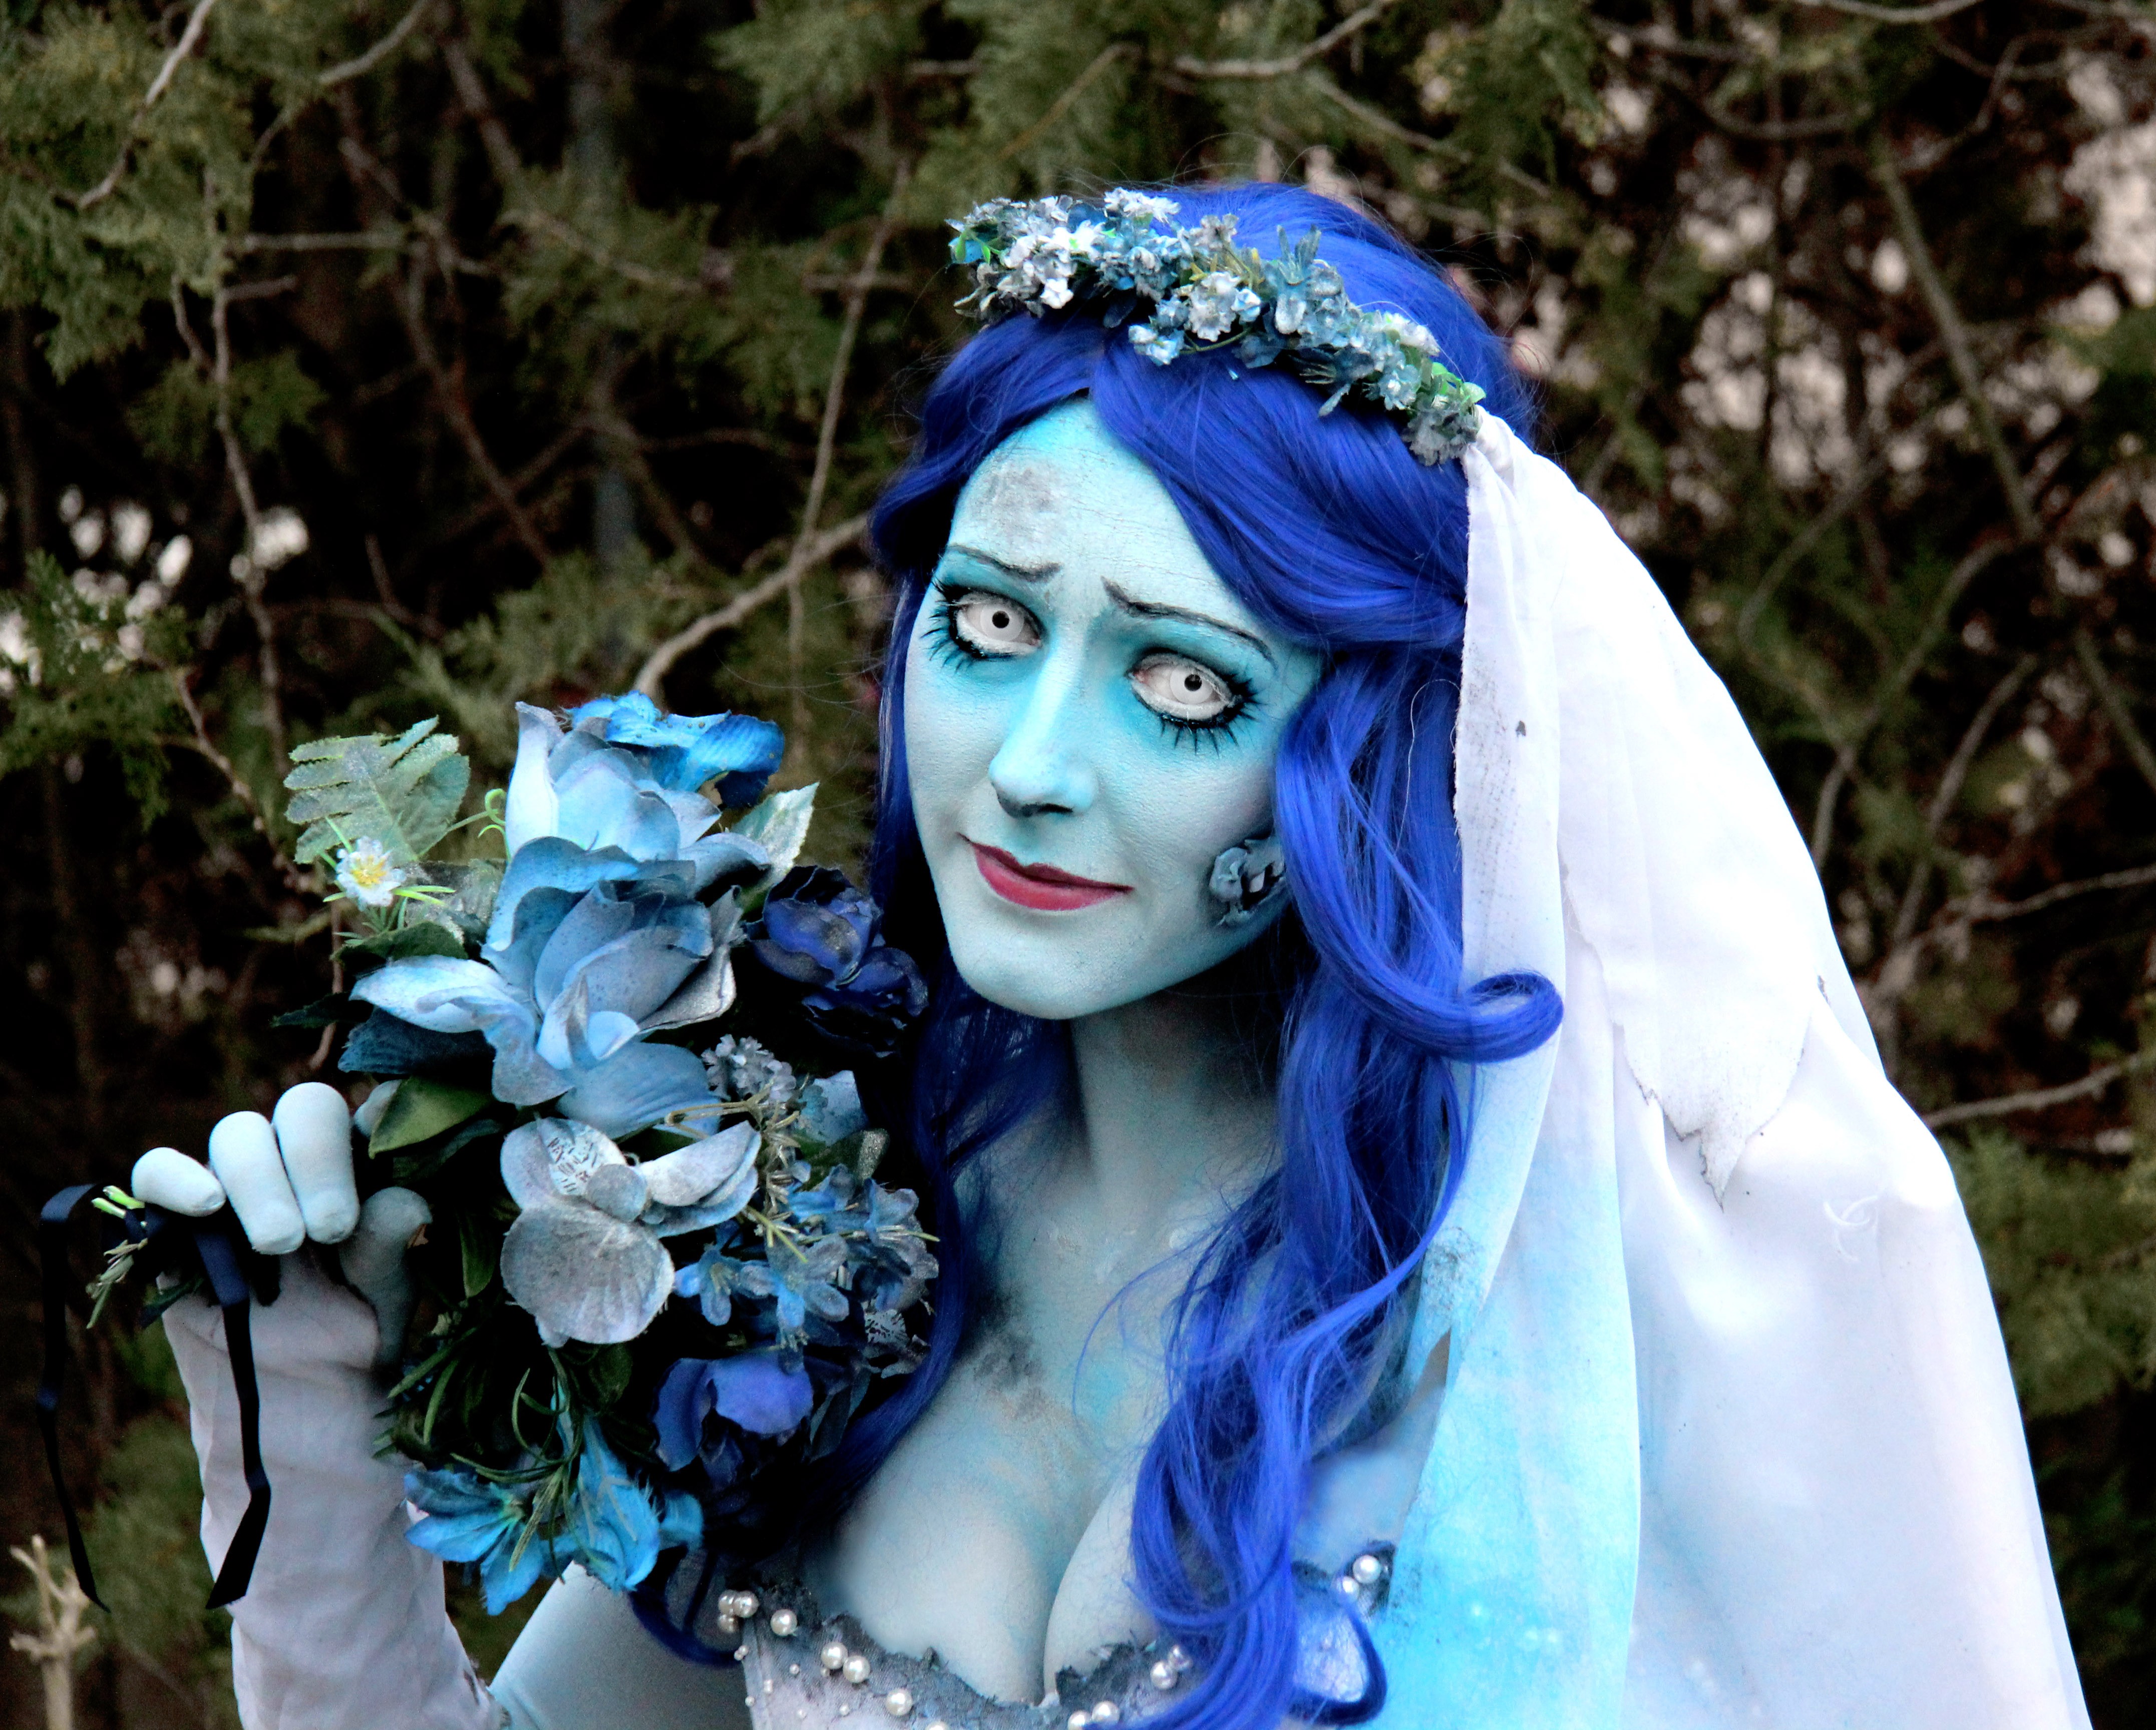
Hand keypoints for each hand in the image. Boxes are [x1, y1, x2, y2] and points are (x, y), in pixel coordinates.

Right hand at [133, 1081, 429, 1370]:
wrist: (296, 1398)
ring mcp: (236, 1184)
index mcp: (360, 1164)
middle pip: (301, 1109)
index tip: (387, 1134)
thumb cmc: (353, 1331)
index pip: (369, 1109)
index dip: (381, 1113)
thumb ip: (389, 1243)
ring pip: (237, 1134)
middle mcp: (298, 1160)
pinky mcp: (175, 1219)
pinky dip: (177, 1178)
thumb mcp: (385, 1293)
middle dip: (315, 1160)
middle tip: (329, 1230)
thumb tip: (408, 1200)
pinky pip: (158, 1171)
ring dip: (260, 1180)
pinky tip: (206, 1206)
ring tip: (279, 1242)